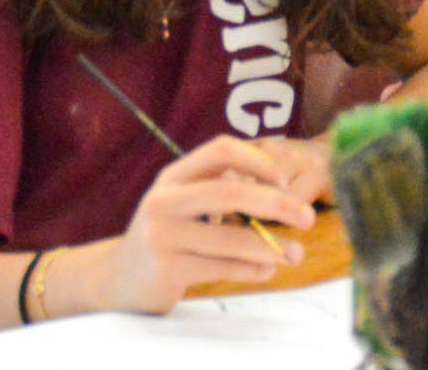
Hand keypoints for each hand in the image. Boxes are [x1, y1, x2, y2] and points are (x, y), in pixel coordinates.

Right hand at [91, 136, 316, 313]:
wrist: (119, 278)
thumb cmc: (166, 236)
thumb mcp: (181, 203)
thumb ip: (218, 190)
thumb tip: (279, 191)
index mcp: (172, 177)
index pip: (220, 150)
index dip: (258, 161)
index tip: (284, 181)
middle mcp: (164, 200)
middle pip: (230, 192)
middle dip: (276, 204)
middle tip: (308, 218)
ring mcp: (163, 236)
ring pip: (231, 239)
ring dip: (272, 247)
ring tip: (296, 254)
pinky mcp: (169, 270)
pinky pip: (224, 268)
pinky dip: (253, 270)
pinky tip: (266, 270)